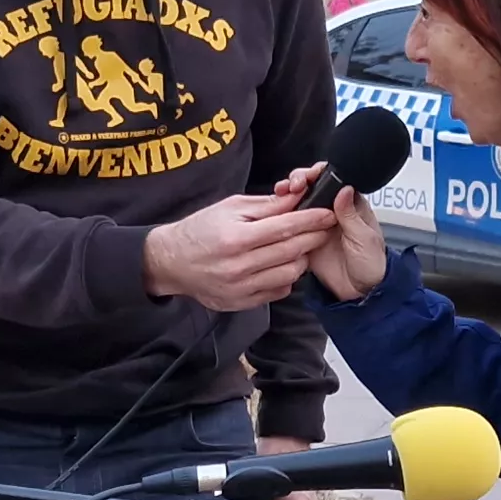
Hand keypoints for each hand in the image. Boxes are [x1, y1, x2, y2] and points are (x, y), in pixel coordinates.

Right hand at [145, 191, 339, 312]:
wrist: (172, 262)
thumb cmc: (201, 229)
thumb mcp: (230, 207)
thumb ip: (266, 205)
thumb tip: (297, 196)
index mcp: (236, 238)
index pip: (285, 228)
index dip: (311, 219)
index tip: (328, 213)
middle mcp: (239, 266)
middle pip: (291, 251)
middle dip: (313, 237)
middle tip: (325, 227)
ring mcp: (241, 288)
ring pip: (289, 274)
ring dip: (302, 259)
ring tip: (302, 246)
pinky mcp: (242, 303)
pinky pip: (277, 291)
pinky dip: (286, 277)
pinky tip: (283, 264)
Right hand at [285, 164, 388, 301]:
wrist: (360, 293)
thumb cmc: (372, 265)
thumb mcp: (364, 238)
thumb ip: (351, 215)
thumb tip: (344, 190)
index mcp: (351, 205)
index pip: (333, 180)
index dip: (319, 174)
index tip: (309, 176)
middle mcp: (332, 211)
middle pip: (312, 187)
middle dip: (300, 181)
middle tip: (293, 185)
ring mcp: (317, 224)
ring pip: (299, 202)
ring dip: (289, 196)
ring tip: (282, 194)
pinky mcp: (305, 239)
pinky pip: (291, 224)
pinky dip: (283, 217)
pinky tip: (278, 214)